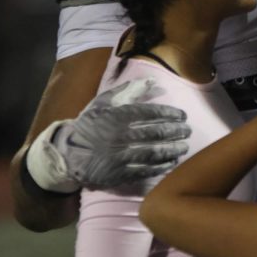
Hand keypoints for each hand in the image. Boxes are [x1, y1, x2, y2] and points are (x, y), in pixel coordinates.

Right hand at [42, 80, 191, 191]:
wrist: (68, 154)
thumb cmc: (89, 125)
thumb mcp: (103, 103)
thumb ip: (127, 91)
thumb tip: (151, 81)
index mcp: (117, 116)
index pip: (150, 113)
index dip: (169, 114)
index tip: (182, 115)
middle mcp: (120, 136)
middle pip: (156, 133)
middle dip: (176, 131)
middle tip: (188, 131)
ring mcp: (120, 157)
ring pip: (154, 152)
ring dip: (173, 149)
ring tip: (185, 147)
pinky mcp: (119, 174)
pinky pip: (145, 171)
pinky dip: (161, 167)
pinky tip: (172, 162)